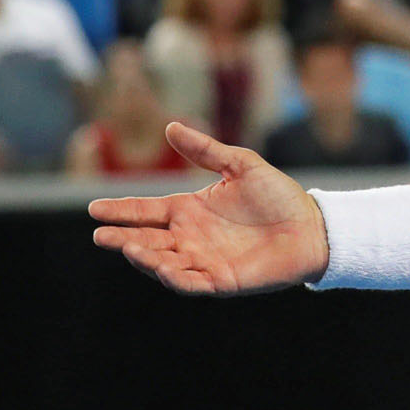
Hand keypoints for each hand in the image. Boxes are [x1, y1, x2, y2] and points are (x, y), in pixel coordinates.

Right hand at [89, 123, 330, 295]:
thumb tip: (170, 126)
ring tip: (129, 248)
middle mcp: (190, 237)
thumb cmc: (279, 196)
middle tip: (100, 234)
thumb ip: (206, 150)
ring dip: (144, 258)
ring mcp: (203, 260)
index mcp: (189, 210)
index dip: (121, 210)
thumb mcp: (241, 165)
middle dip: (122, 238)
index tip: (95, 208)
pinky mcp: (221, 280)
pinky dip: (175, 277)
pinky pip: (191, 282)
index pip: (146, 211)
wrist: (314, 226)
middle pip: (146, 239)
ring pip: (162, 262)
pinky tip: (163, 267)